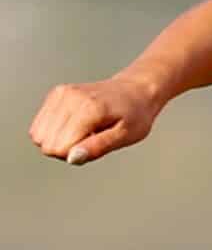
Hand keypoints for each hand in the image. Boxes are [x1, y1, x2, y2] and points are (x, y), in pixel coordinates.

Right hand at [28, 73, 163, 165]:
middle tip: (89, 140)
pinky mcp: (55, 93)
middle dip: (66, 149)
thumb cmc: (134, 116)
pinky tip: (75, 125)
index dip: (75, 155)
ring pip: (38, 134)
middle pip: (46, 142)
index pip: (60, 147)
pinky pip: (40, 124)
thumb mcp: (126, 136)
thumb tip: (72, 158)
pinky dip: (55, 130)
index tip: (93, 146)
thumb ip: (98, 147)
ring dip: (58, 140)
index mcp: (89, 109)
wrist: (135, 91)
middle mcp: (70, 98)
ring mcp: (60, 94)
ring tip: (83, 133)